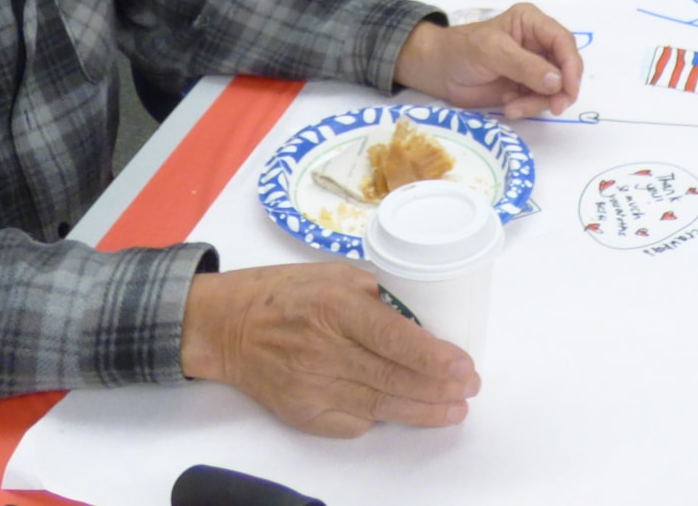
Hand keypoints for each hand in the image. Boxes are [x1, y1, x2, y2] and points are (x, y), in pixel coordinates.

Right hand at [180, 263, 477, 435]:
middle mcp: (325, 349)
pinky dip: (382, 418)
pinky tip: (407, 413)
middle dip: (440, 388)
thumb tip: (420, 318)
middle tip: (470, 388)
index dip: (434, 358)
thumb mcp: (333, 273)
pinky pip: (354, 422)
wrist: (227, 326)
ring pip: (381, 406)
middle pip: (394, 378)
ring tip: (454, 410)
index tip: (464, 366)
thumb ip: (375, 294)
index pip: (394, 339)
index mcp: (335, 306)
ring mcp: (313, 386)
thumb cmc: (285, 292)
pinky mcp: (303, 412)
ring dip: (423, 411)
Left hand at [394, 1, 584, 119]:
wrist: (438, 72)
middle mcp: (537, 42)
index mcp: (532, 22)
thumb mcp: (492, 52)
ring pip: (555, 88)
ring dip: (539, 102)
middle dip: (559, 89)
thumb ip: (525, 66)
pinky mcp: (525, 86)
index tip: (568, 90)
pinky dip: (528, 106)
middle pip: (565, 67)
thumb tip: (557, 81)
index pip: (563, 42)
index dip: (572, 66)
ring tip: (513, 107)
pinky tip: (508, 105)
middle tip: (552, 108)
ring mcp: (533, 66)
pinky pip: (540, 100)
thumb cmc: (461, 50)